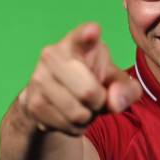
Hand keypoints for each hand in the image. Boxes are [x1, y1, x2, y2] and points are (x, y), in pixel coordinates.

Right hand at [18, 22, 141, 135]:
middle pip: (89, 92)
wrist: (53, 99)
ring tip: (82, 105)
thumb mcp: (115, 81)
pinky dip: (75, 128)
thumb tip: (115, 101)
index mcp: (78, 42)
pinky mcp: (32, 102)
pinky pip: (67, 126)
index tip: (93, 32)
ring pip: (79, 114)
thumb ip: (127, 89)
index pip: (82, 36)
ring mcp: (38, 78)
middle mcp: (53, 54)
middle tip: (96, 97)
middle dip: (100, 103)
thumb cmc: (91, 81)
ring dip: (88, 117)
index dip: (88, 35)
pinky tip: (69, 115)